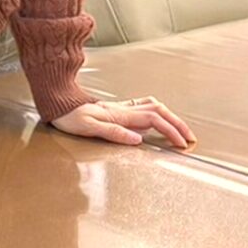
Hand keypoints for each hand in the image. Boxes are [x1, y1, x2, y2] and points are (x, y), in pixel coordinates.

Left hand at [49, 96, 195, 148]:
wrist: (57, 103)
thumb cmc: (69, 116)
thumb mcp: (88, 127)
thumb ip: (113, 132)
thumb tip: (137, 139)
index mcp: (120, 114)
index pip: (154, 120)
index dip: (171, 131)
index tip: (182, 144)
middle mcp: (124, 109)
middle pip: (160, 111)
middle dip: (177, 124)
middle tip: (190, 138)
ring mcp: (121, 108)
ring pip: (153, 106)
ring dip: (170, 117)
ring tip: (179, 130)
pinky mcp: (117, 109)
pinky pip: (143, 107)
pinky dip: (157, 113)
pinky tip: (156, 121)